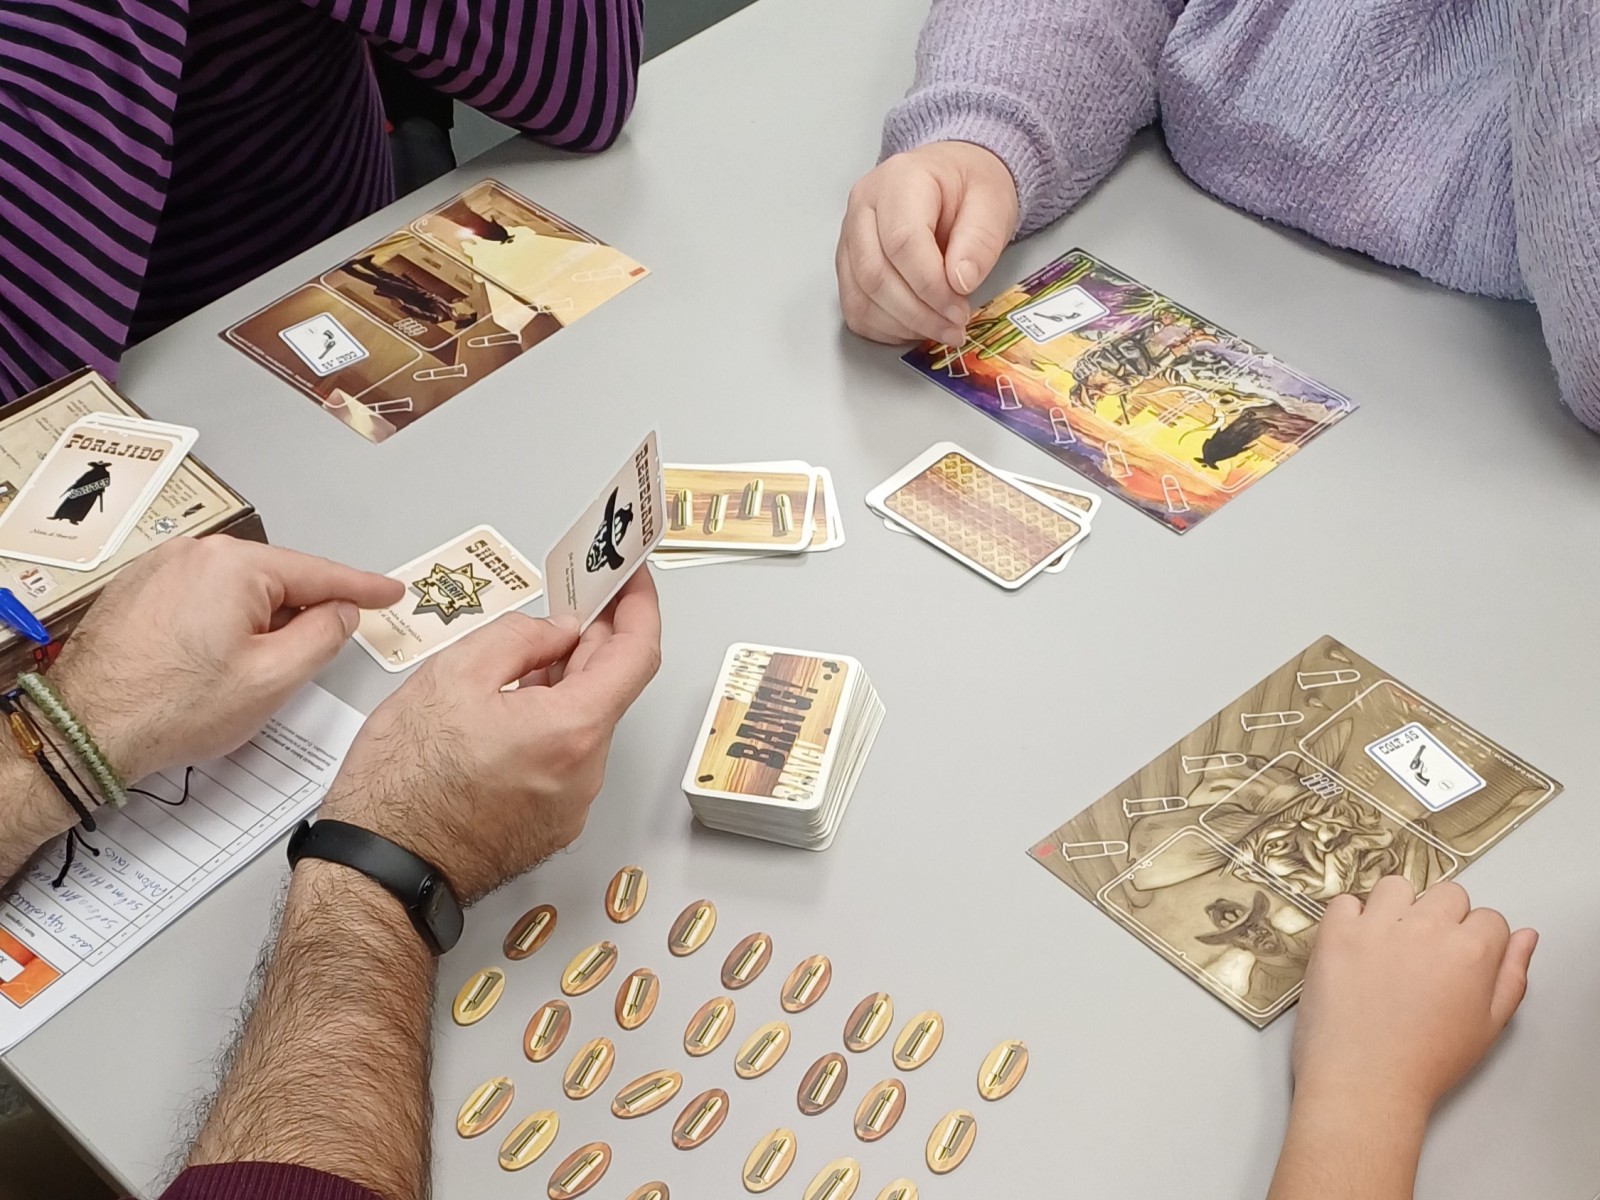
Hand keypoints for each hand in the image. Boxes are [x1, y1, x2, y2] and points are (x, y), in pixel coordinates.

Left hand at [49, 536, 402, 781]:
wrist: (87, 729)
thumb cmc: (173, 707)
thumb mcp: (275, 678)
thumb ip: (324, 636)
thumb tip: (341, 612)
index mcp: (235, 566)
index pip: (318, 573)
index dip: (362, 588)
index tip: (390, 591)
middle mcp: (196, 554)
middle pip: (276, 580)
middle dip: (299, 615)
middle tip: (309, 656)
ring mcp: (161, 568)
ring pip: (238, 590)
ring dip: (257, 624)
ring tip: (247, 674)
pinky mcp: (139, 590)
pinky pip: (202, 597)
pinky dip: (222, 624)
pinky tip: (214, 663)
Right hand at [321, 568, 661, 901]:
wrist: (381, 870)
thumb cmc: (401, 786)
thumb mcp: (451, 676)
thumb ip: (519, 638)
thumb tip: (558, 630)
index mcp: (570, 731)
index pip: (637, 654)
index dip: (639, 607)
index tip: (631, 579)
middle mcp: (584, 774)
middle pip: (610, 689)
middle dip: (593, 641)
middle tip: (572, 602)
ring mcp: (571, 805)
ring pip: (584, 725)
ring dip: (566, 685)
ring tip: (524, 657)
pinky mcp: (551, 825)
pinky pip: (565, 758)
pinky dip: (551, 724)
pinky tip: (513, 708)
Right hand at [836, 141, 1018, 345]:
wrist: (952, 179)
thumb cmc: (969, 187)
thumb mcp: (992, 204)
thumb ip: (980, 241)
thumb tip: (960, 282)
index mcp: (898, 181)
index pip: (902, 243)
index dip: (931, 286)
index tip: (960, 310)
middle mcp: (863, 207)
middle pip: (874, 274)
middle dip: (917, 312)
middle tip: (954, 327)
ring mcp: (849, 237)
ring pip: (860, 296)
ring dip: (902, 325)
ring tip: (941, 329)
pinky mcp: (848, 264)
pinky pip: (855, 308)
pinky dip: (885, 328)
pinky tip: (916, 326)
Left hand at [1292, 877, 1537, 1117]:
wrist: (1365, 1082)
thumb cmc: (1425, 1062)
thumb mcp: (1489, 1026)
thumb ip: (1512, 975)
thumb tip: (1523, 937)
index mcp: (1470, 951)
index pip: (1489, 918)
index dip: (1479, 941)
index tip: (1462, 961)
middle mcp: (1425, 929)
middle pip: (1447, 894)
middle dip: (1444, 919)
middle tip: (1428, 956)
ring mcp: (1376, 927)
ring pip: (1397, 887)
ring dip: (1398, 908)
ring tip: (1391, 946)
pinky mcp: (1336, 932)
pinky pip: (1345, 901)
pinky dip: (1350, 917)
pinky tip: (1358, 947)